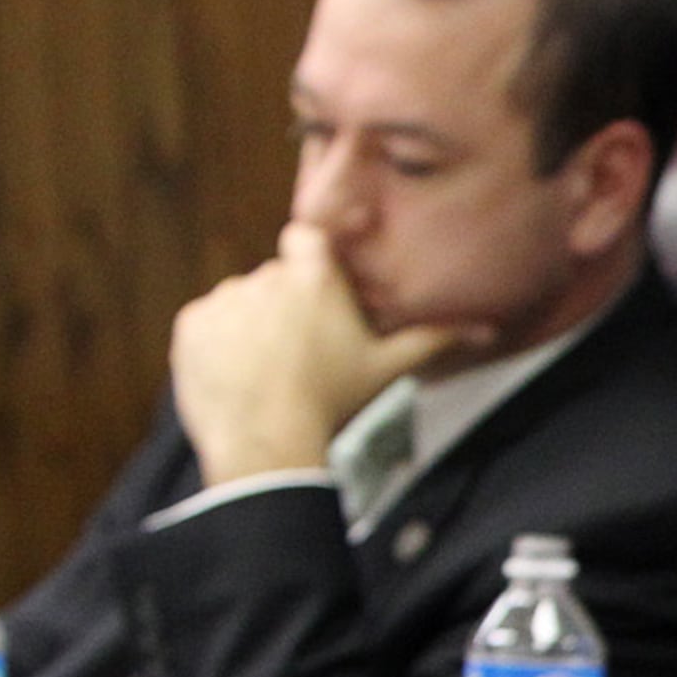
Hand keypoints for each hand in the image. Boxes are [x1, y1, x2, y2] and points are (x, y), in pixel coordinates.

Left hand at [170, 224, 464, 483]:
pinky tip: (240, 374)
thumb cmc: (333, 400)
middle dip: (285, 305)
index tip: (317, 284)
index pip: (305, 237)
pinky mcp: (191, 325)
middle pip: (275, 279)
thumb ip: (433, 340)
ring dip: (250, 324)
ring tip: (269, 368)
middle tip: (303, 349)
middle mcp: (264, 278)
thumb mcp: (388, 368)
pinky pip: (207, 324)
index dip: (310, 258)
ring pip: (240, 302)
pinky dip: (218, 343)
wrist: (267, 439)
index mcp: (313, 279)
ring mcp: (223, 301)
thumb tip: (486, 329)